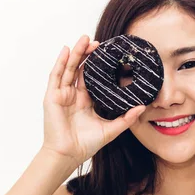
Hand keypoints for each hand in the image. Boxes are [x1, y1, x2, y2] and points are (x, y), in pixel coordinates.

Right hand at [41, 35, 145, 168]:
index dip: (98, 65)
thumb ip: (126, 119)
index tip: (109, 54)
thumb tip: (143, 107)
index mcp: (85, 101)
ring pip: (69, 68)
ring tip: (84, 39)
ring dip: (76, 53)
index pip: (92, 77)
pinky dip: (60, 62)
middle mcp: (73, 95)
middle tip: (98, 43)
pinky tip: (66, 50)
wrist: (68, 154)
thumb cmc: (86, 144)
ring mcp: (62, 95)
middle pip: (80, 69)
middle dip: (88, 54)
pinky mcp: (52, 97)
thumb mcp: (111, 129)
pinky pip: (56, 76)